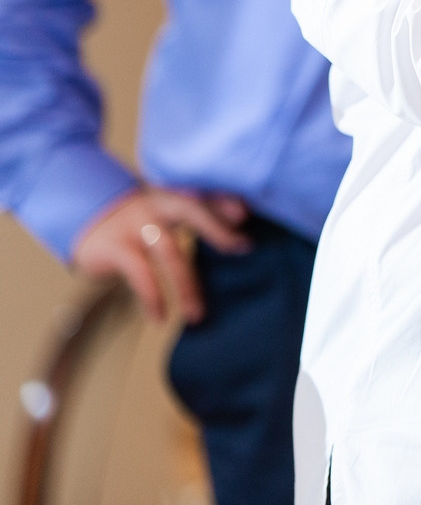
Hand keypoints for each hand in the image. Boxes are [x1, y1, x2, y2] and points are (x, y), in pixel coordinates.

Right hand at [72, 186, 249, 322]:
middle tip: (243, 246)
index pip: (204, 193)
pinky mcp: (115, 247)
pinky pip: (139, 272)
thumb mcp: (167, 211)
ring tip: (197, 316)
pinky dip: (152, 296)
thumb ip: (199, 214)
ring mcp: (135, 225)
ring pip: (169, 251)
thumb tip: (243, 227)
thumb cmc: (141, 221)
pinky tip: (161, 317)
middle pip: (191, 209)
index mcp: (174, 195)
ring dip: (186, 285)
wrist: (85, 220)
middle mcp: (157, 204)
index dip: (225, 200)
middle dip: (218, 228)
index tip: (246, 214)